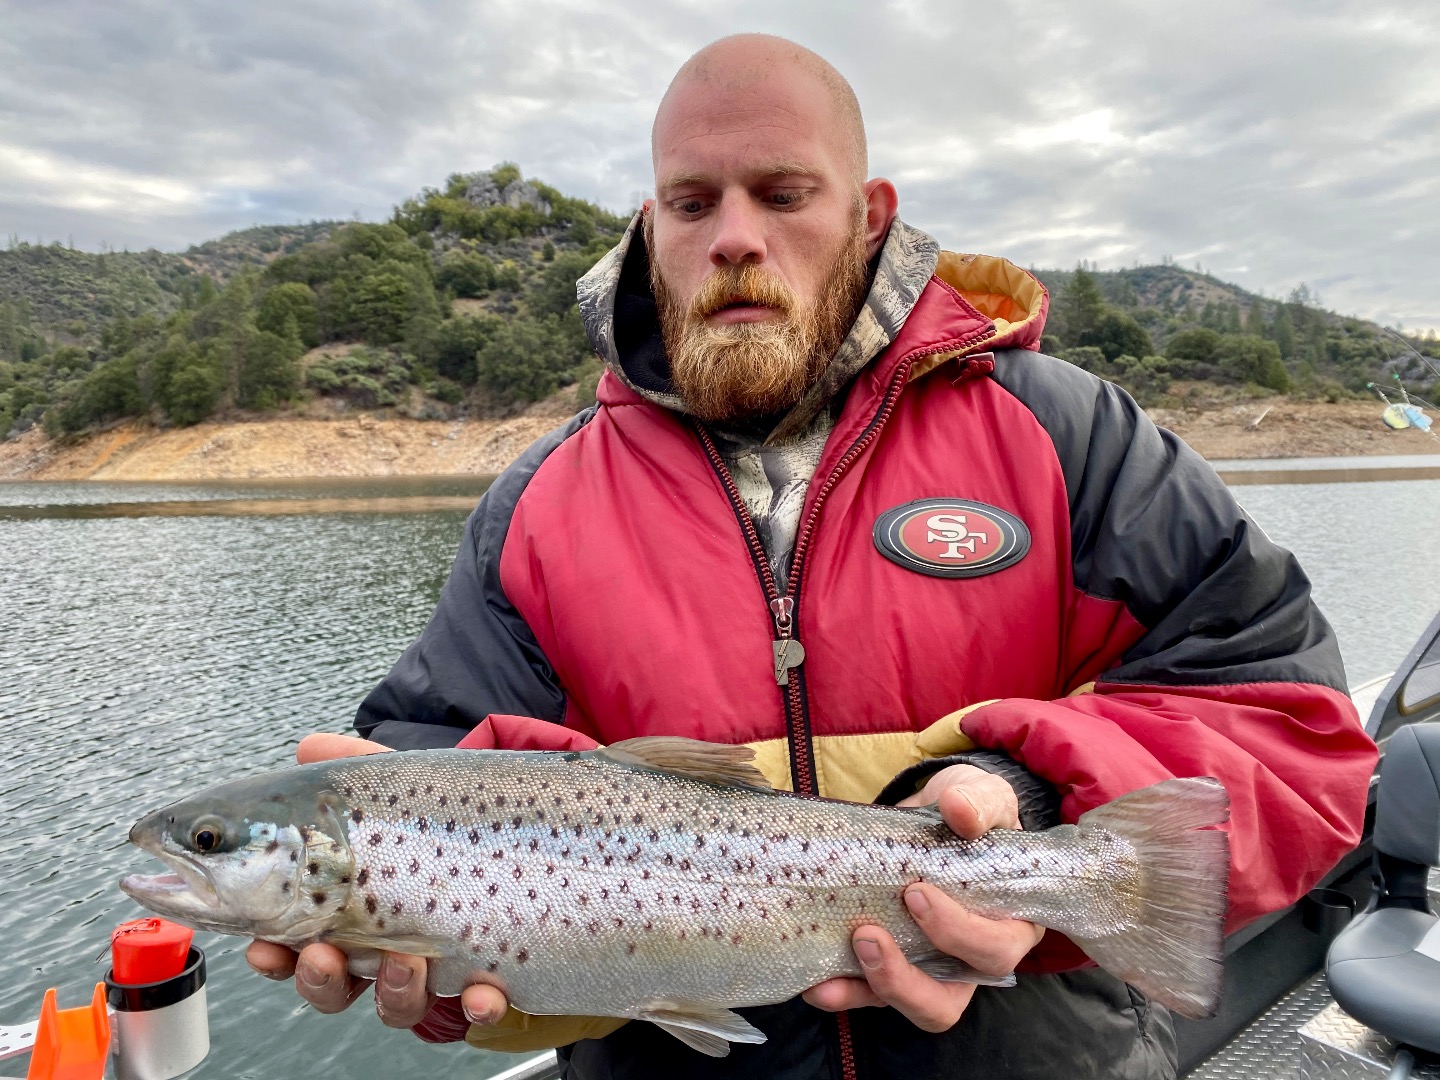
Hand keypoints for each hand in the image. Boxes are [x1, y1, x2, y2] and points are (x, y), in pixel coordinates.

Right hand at [244, 733, 509, 1029]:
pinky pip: (484, 1007)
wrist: (536, 830)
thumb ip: (358, 766)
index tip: (262, 947)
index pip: (297, 943)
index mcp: (352, 909)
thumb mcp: (405, 786)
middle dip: (320, 980)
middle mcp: (387, 948)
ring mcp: (440, 968)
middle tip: (322, 956)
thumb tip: (310, 746)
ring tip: (407, 961)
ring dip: (395, 992)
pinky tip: (486, 993)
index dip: (274, 954)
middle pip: (336, 984)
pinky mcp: (492, 978)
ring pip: (400, 1004)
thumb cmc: (451, 816)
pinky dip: (482, 1005)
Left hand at [802, 765, 1044, 1031]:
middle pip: (948, 1000)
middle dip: (904, 977)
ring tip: (829, 977)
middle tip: (867, 934)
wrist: (935, 812)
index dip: (959, 934)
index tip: (916, 893)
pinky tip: (814, 982)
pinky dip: (842, 992)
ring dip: (867, 991)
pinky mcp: (892, 967)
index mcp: (1009, 925)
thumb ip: (979, 803)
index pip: (995, 951)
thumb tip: (959, 809)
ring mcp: (930, 970)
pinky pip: (869, 995)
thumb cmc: (970, 814)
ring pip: (908, 1006)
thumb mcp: (983, 798)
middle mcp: (971, 961)